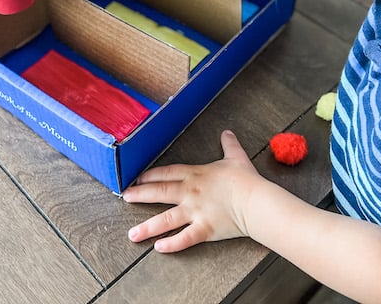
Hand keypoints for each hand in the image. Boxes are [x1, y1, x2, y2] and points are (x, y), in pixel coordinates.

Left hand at [123, 130, 264, 251]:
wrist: (255, 200)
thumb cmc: (246, 180)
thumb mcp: (236, 157)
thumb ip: (229, 145)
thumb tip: (227, 133)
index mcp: (196, 175)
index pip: (167, 173)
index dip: (150, 175)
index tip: (137, 178)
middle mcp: (190, 193)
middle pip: (159, 192)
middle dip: (139, 195)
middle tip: (125, 198)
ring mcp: (195, 212)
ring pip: (165, 219)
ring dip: (147, 227)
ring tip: (132, 234)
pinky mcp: (204, 229)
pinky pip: (184, 239)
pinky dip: (171, 244)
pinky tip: (158, 248)